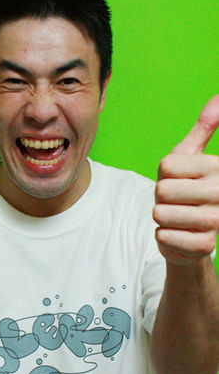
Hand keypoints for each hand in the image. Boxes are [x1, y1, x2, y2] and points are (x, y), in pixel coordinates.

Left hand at [153, 95, 218, 265]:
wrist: (194, 235)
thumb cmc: (190, 188)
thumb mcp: (193, 154)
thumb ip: (205, 127)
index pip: (167, 166)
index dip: (164, 174)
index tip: (179, 179)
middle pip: (162, 190)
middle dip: (160, 197)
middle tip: (175, 201)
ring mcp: (217, 221)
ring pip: (160, 213)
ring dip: (161, 217)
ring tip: (177, 217)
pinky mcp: (205, 246)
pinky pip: (164, 235)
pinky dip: (163, 236)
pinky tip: (178, 234)